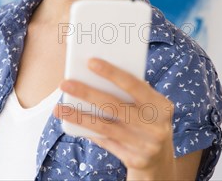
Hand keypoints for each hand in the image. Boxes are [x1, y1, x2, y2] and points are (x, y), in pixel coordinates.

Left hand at [54, 58, 175, 178]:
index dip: (112, 73)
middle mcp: (156, 126)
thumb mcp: (148, 105)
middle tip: (64, 83)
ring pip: (104, 127)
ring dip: (78, 116)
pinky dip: (86, 131)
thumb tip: (92, 73)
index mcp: (162, 106)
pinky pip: (104, 142)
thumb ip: (129, 91)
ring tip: (59, 108)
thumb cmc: (146, 120)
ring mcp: (146, 145)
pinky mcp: (134, 160)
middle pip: (114, 106)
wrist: (160, 159)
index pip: (134, 85)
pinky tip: (70, 122)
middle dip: (87, 93)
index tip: (90, 62)